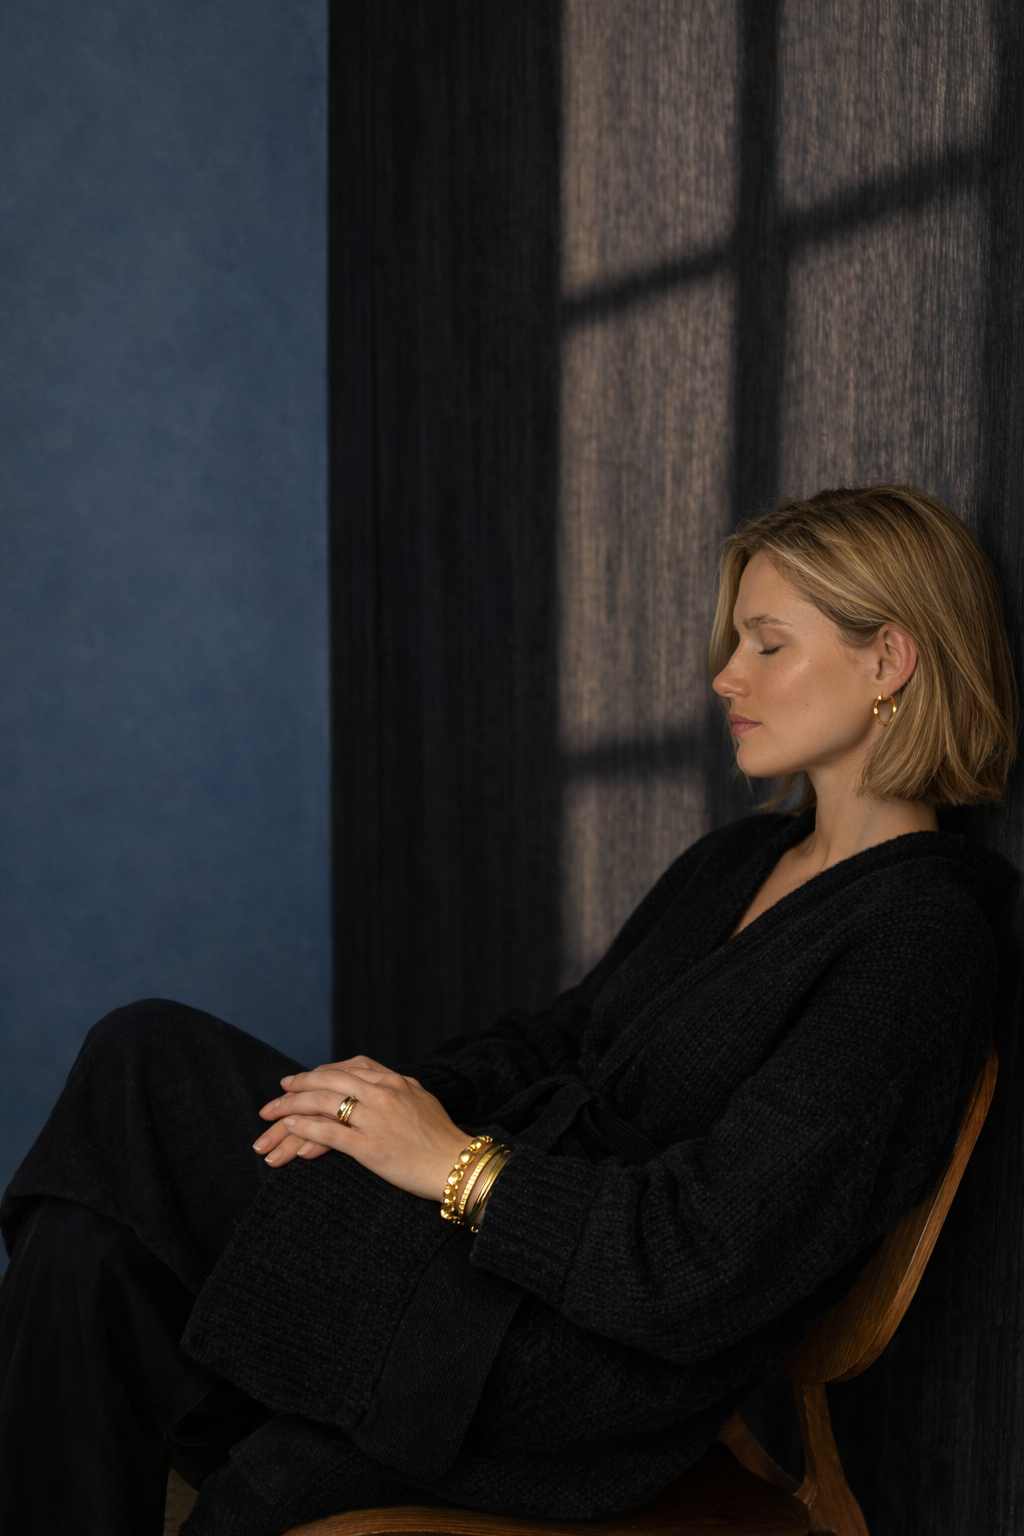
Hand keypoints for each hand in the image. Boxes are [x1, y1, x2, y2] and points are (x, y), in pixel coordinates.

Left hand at [252, 1056, 471, 1201]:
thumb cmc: (441, 1137)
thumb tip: (378, 1083)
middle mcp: (382, 1093)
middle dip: (297, 1086)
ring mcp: (375, 1118)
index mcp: (395, 1081)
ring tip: (271, 1114)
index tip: (302, 1079)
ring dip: (291, 1107)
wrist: (457, 1165)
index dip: (320, 1071)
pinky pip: (328, 1132)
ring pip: (322, 1102)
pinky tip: (289, 1129)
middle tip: (276, 1094)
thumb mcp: (421, 1099)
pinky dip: (304, 1128)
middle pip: (329, 1080)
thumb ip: (398, 1088)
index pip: (349, 1067)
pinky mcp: (369, 1146)